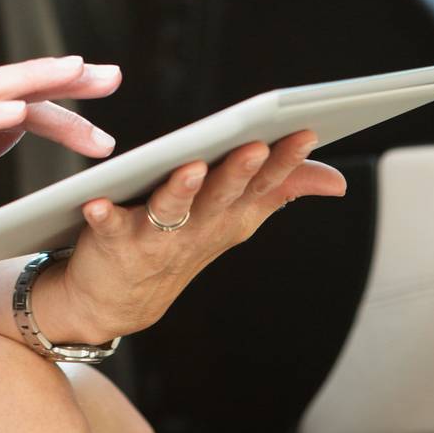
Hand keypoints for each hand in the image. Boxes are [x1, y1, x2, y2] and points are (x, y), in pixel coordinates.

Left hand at [51, 129, 346, 340]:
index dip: (286, 160)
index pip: (263, 185)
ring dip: (182, 190)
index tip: (307, 130)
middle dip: (242, 171)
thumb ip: (282, 190)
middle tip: (257, 145)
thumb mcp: (236, 219)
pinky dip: (104, 215)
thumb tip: (337, 180)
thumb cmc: (180, 244)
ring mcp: (157, 237)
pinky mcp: (113, 241)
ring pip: (173, 209)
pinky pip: (110, 226)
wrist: (117, 302)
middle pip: (223, 194)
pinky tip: (96, 202)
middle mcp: (198, 227)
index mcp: (228, 216)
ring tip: (191, 168)